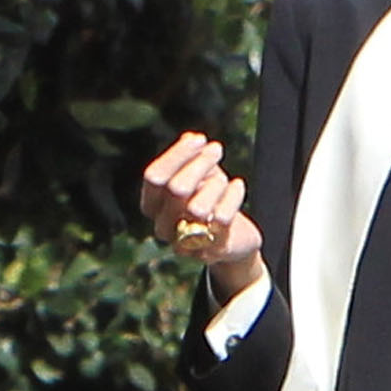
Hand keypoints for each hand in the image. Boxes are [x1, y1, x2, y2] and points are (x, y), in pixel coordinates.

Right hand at [141, 130, 265, 291]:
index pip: (154, 177)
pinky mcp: (212, 251)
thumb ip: (191, 157)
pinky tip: (238, 184)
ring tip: (224, 179)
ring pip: (197, 207)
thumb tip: (190, 139)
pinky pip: (222, 219)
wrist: (235, 239)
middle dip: (200, 164)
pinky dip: (232, 196)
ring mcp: (186, 243)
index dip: (177, 155)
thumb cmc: (211, 201)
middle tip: (217, 150)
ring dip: (214, 185)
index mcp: (151, 206)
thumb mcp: (200, 175)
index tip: (199, 139)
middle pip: (176, 189)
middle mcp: (163, 227)